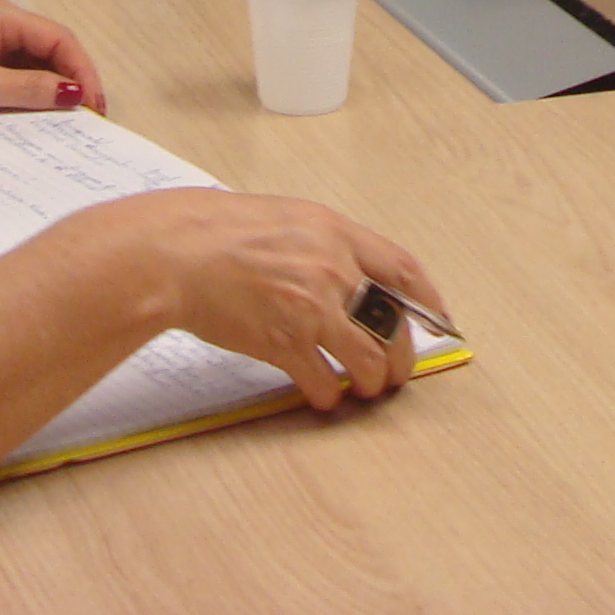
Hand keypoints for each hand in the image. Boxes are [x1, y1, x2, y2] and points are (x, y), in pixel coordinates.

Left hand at [0, 0, 106, 116]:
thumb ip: (28, 89)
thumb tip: (75, 94)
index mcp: (2, 15)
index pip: (60, 38)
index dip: (83, 71)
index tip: (96, 105)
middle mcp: (0, 19)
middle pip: (51, 47)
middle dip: (73, 79)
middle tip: (91, 117)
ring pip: (35, 60)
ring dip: (52, 86)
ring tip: (69, 120)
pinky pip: (15, 69)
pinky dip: (30, 89)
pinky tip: (37, 112)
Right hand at [81, 191, 442, 411]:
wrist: (175, 252)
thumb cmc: (221, 231)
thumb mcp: (288, 219)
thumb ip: (327, 245)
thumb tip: (359, 280)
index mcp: (335, 232)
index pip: (404, 270)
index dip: (429, 302)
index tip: (440, 322)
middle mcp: (331, 268)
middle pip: (393, 323)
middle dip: (400, 357)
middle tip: (394, 373)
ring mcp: (309, 307)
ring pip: (367, 360)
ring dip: (370, 383)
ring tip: (362, 390)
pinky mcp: (283, 343)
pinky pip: (323, 381)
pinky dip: (327, 395)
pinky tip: (320, 395)